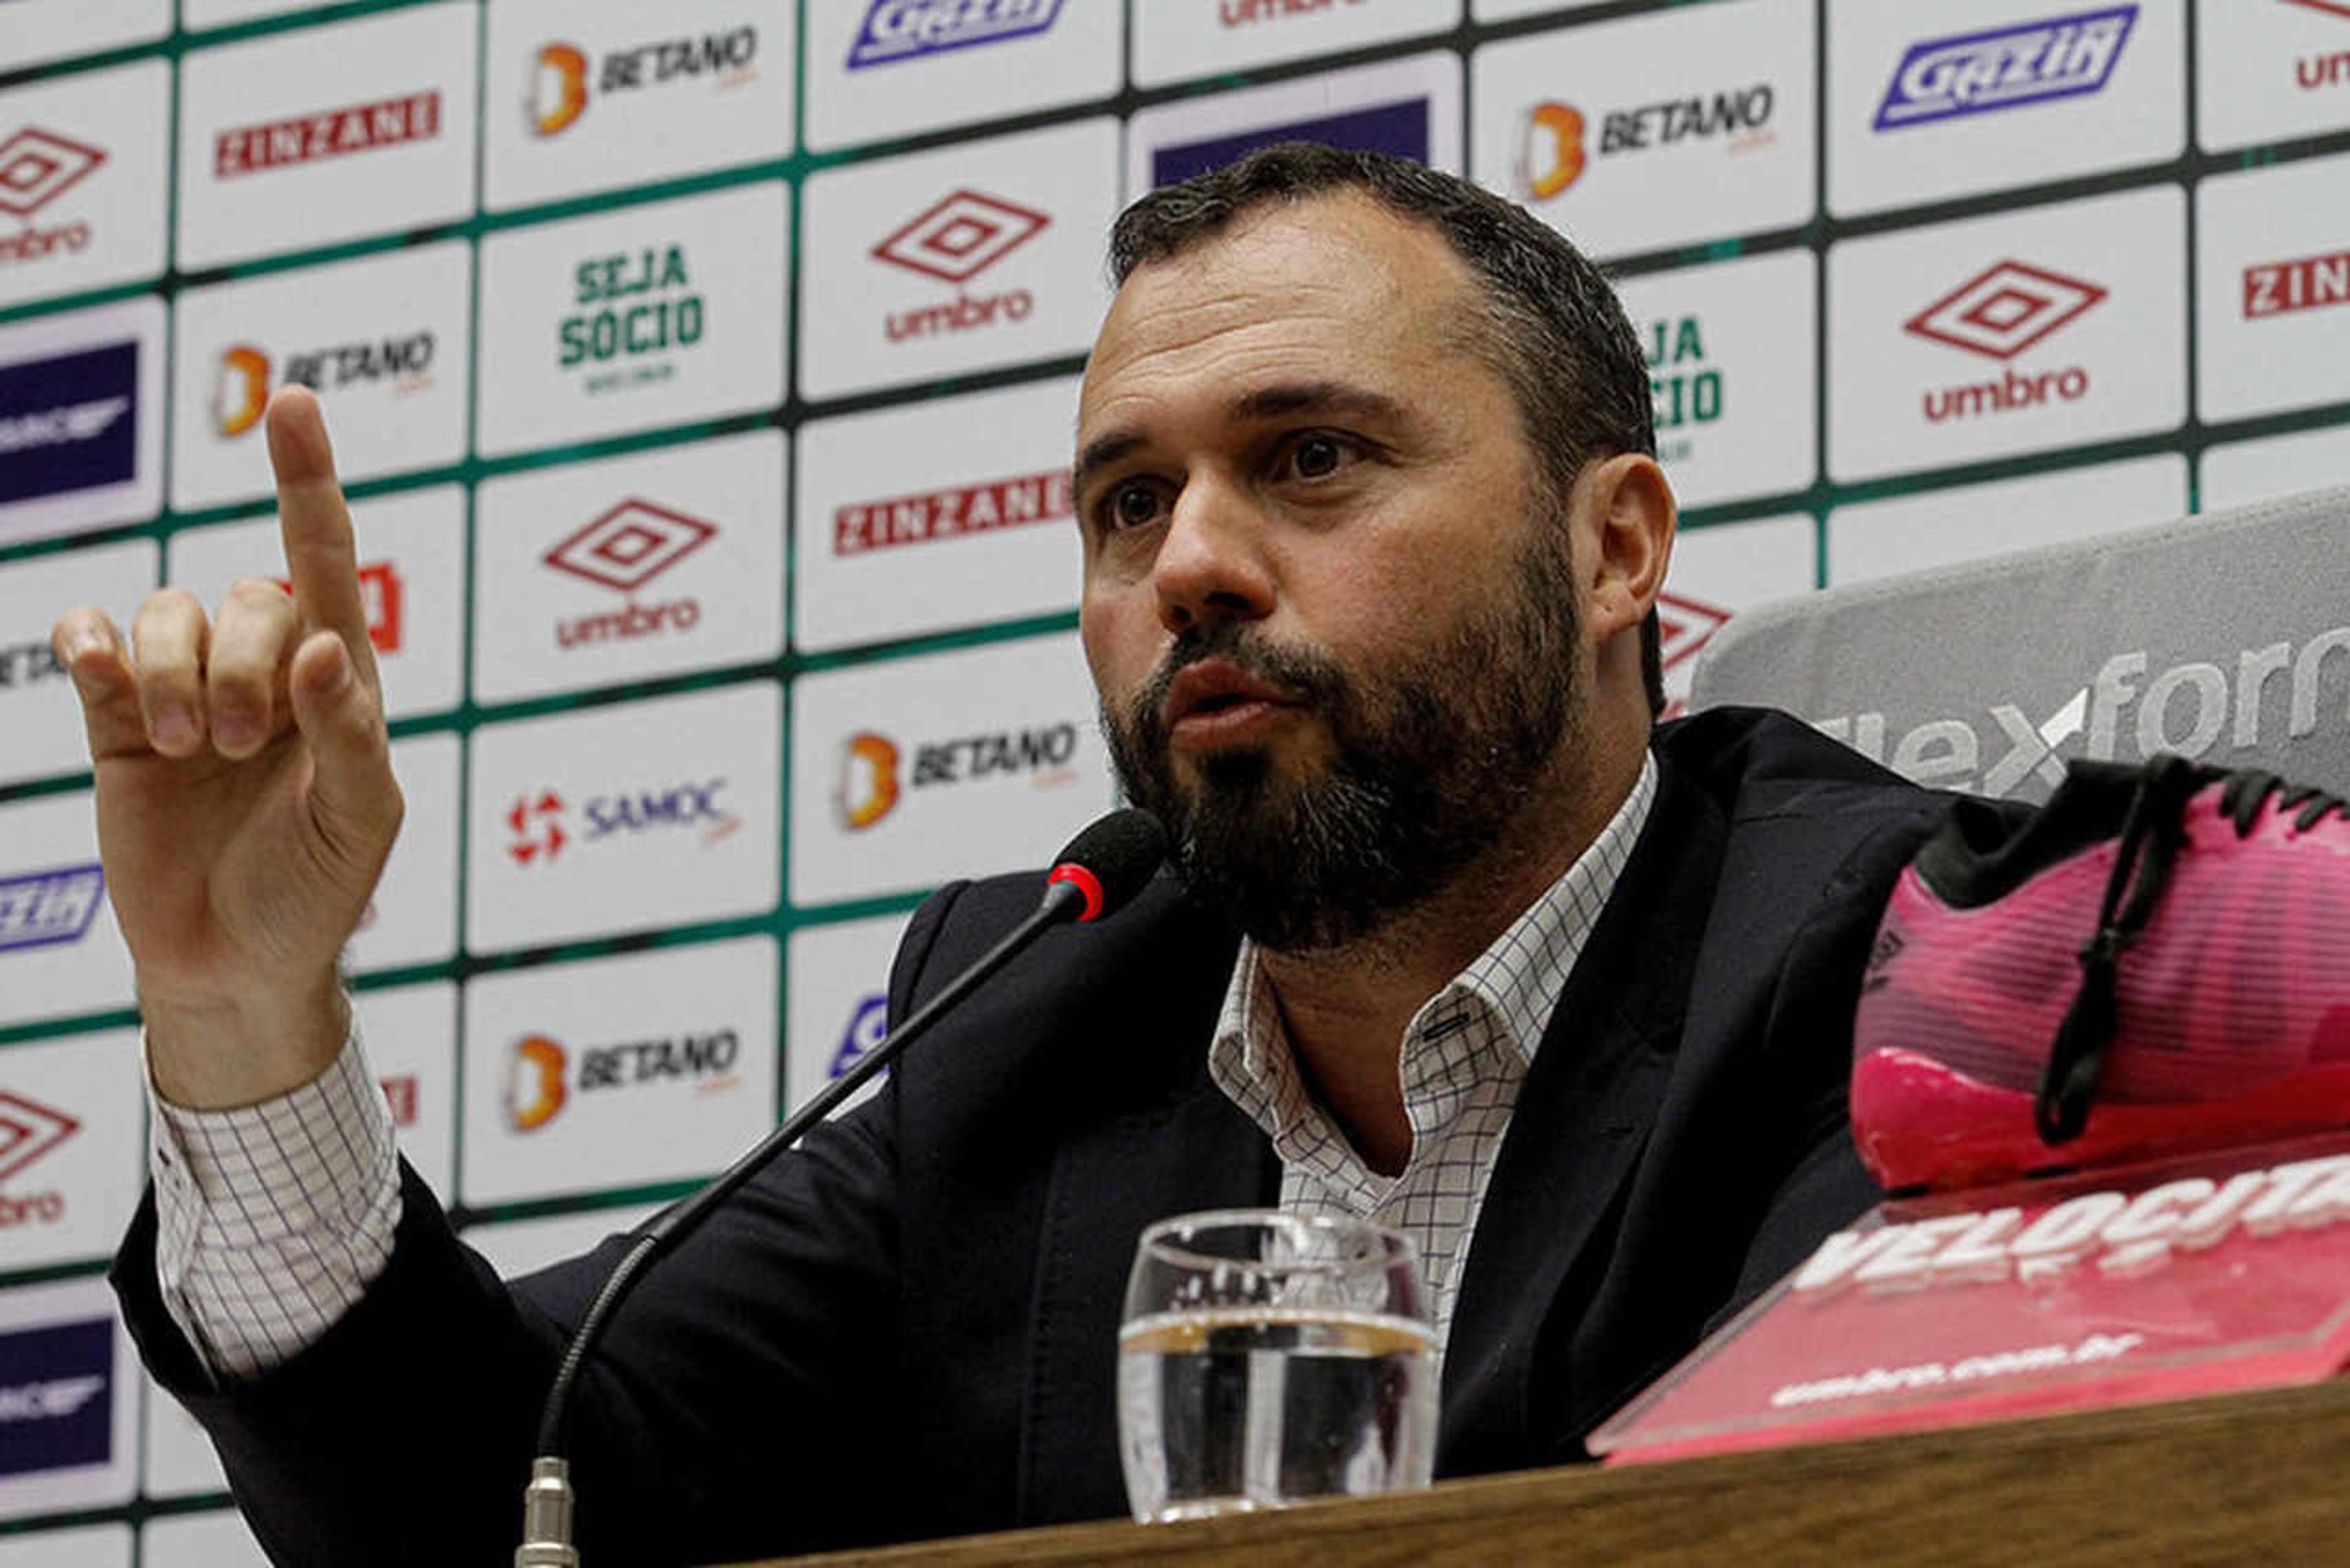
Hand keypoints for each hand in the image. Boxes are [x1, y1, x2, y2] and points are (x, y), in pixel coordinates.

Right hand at [50, 387, 402, 1108]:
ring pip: (169, 612)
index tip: (294, 403)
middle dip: (240, 663)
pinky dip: (89, 646)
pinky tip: (96, 674)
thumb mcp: (362, 822)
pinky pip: (93, 647)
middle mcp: (267, 670)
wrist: (233, 966)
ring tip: (192, 749)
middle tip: (242, 746)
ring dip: (176, 671)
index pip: (327, 562)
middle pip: (247, 596)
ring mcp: (190, 691)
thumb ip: (350, 733)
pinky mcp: (120, 722)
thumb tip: (324, 645)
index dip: (309, 482)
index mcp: (339, 682)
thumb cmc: (317, 892)